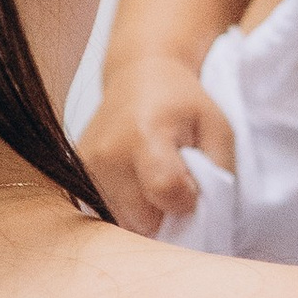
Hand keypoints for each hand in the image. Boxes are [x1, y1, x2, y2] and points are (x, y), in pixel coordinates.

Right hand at [81, 55, 236, 236]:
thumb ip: (219, 171)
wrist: (137, 75)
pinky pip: (108, 211)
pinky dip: (127, 205)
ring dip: (145, 212)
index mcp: (146, 135)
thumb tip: (203, 213)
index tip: (192, 184)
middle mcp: (110, 153)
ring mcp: (88, 165)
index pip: (167, 191)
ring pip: (124, 222)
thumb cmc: (184, 103)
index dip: (187, 198)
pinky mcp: (79, 172)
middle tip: (173, 183)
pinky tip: (135, 179)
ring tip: (152, 178)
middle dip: (165, 213)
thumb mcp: (218, 127)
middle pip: (143, 219)